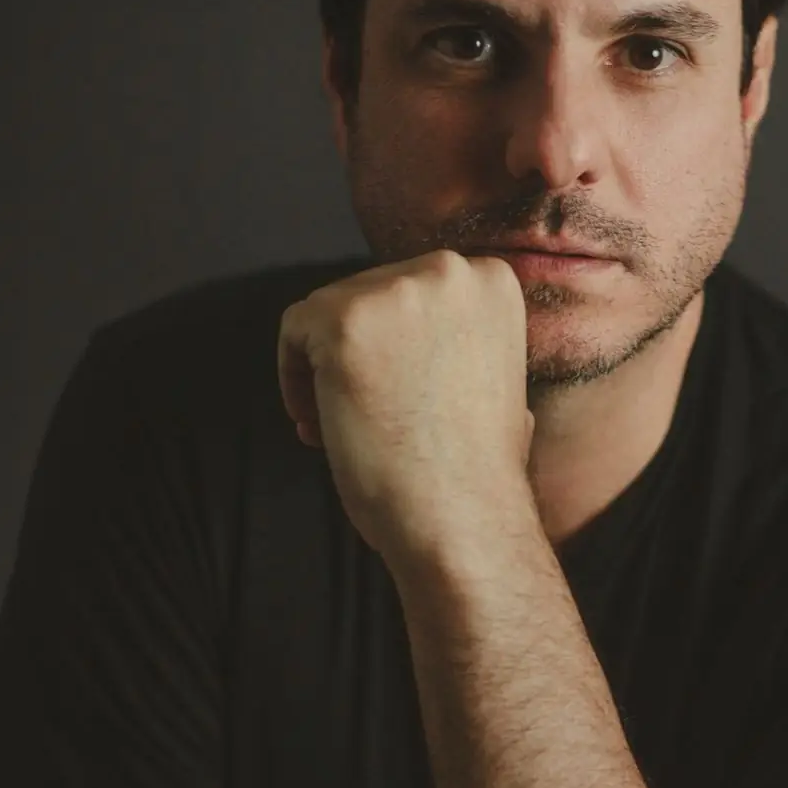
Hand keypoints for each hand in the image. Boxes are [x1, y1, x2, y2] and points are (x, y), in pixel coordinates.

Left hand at [277, 248, 535, 557]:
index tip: (395, 394)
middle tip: (366, 418)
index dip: (396, 345)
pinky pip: (295, 331)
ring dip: (325, 370)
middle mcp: (449, 270)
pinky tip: (321, 426)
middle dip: (360, 356)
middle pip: (367, 294)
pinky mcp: (343, 319)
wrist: (463, 517)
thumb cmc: (476, 469)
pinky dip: (294, 378)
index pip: (411, 290)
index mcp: (491, 279)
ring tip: (344, 428)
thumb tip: (421, 340)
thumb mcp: (493, 377)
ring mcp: (396, 291)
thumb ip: (462, 339)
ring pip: (328, 313)